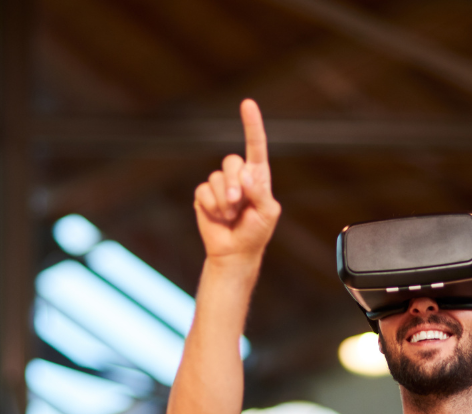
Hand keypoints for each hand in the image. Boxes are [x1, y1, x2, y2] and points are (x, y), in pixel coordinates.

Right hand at [193, 99, 280, 262]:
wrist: (234, 253)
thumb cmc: (256, 232)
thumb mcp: (268, 213)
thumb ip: (260, 192)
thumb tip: (245, 175)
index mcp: (258, 177)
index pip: (255, 146)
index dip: (251, 125)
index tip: (247, 103)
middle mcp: (238, 177)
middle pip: (231, 161)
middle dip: (233, 184)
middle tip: (237, 204)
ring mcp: (219, 186)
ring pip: (216, 178)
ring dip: (223, 200)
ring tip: (230, 215)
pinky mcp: (204, 196)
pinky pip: (203, 191)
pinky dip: (211, 206)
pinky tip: (218, 217)